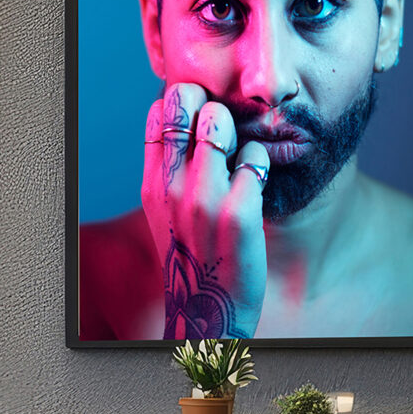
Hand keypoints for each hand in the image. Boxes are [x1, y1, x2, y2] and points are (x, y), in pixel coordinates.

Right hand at [139, 82, 268, 340]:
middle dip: (209, 104)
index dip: (181, 104)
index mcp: (153, 187)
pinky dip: (259, 159)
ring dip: (237, 130)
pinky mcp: (240, 211)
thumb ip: (169, 172)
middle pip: (186, 107)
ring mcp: (205, 199)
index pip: (159, 115)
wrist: (209, 309)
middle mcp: (173, 188)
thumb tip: (186, 124)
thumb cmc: (194, 255)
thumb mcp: (165, 214)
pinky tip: (255, 179)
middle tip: (224, 125)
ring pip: (221, 123)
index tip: (199, 116)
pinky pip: (255, 156)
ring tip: (239, 153)